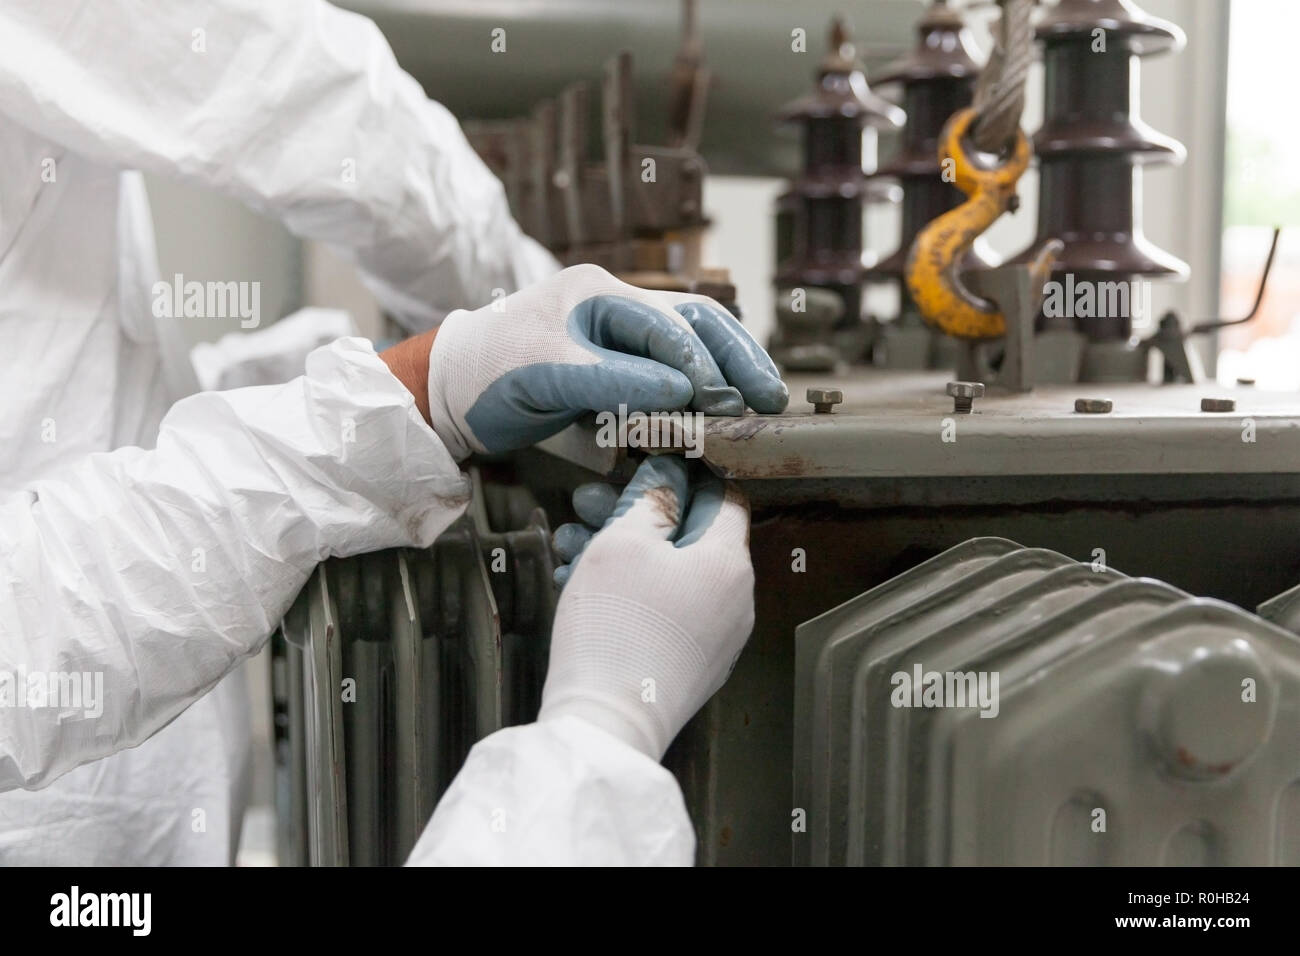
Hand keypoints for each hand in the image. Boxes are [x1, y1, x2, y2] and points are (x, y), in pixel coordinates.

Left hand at [423, 264, 787, 459]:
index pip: (673, 324)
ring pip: (691, 347)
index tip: (727, 402)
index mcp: (600, 294)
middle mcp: (616, 308)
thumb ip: (613, 379)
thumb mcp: (546, 373)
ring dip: (727, 373)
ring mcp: (618, 337)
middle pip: (697, 325)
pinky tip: (722, 412)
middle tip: (770, 398)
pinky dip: (700, 391)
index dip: (706, 364)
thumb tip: (683, 390)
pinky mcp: (615, 368)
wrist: (451, 394)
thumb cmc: (488, 374)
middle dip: (738, 359)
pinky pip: (671, 373)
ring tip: (761, 404)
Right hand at [538, 455, 754, 759]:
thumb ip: (651, 499)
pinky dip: (634, 593)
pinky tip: (584, 585)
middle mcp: (735, 600)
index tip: (648, 468)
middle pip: (693, 537)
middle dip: (640, 515)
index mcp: (729, 563)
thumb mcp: (623, 542)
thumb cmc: (615, 631)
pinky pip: (668, 612)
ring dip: (626, 553)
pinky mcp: (693, 666)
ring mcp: (717, 638)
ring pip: (673, 575)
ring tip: (572, 545)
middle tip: (591, 505)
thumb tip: (667, 476)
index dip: (685, 475)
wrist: (607, 724)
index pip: (723, 497)